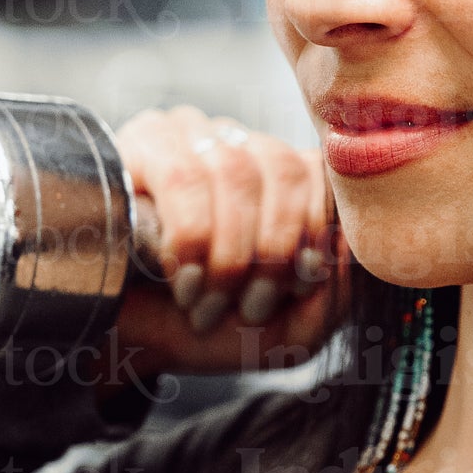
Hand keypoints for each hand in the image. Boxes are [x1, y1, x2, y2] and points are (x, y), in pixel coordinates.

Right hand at [103, 105, 340, 386]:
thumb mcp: (289, 328)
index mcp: (285, 175)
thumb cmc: (212, 327)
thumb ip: (334, 294)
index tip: (300, 287)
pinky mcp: (140, 142)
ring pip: (235, 172)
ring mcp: (188, 133)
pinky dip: (191, 241)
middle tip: (252, 306)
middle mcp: (239, 141)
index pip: (323, 172)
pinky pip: (182, 179)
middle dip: (274, 249)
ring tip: (209, 305)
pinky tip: (184, 283)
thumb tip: (344, 246)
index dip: (316, 232)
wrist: (128, 339)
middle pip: (284, 169)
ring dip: (229, 255)